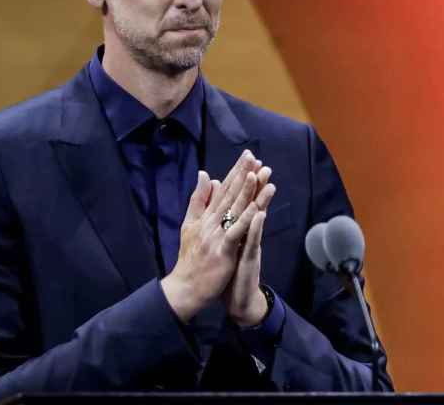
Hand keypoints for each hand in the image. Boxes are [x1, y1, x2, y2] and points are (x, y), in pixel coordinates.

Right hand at [160, 151, 261, 321]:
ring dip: (247, 191)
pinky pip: (235, 233)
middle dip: (243, 174)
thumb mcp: (190, 225)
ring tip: (258, 174)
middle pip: (229, 195)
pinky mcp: (222, 251)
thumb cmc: (191, 259)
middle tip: (255, 157)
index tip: (248, 156)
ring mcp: (216, 236)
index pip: (223, 190)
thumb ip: (198, 201)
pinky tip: (257, 208)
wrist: (185, 288)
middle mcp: (211, 222)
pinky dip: (246, 220)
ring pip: (234, 210)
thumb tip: (207, 175)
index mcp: (206, 217)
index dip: (236, 172)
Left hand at [222, 161, 275, 326]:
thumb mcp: (228, 243)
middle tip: (263, 164)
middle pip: (252, 205)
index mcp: (238, 227)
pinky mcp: (250, 259)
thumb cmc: (231, 270)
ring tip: (267, 182)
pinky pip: (253, 242)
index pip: (241, 200)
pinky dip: (256, 228)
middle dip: (257, 185)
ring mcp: (250, 245)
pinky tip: (259, 215)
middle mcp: (247, 233)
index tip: (247, 160)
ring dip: (262, 201)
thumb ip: (227, 221)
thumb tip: (222, 201)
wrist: (238, 299)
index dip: (244, 181)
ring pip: (257, 220)